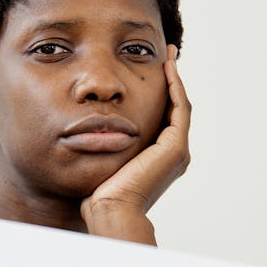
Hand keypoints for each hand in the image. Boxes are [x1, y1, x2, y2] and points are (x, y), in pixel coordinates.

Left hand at [81, 44, 191, 243]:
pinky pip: (178, 107)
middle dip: (170, 82)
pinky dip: (174, 86)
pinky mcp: (175, 146)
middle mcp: (173, 154)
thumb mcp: (103, 162)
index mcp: (159, 159)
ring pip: (179, 105)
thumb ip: (105, 147)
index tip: (150, 73)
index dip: (158, 95)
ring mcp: (177, 150)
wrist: (111, 210)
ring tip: (168, 56)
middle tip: (166, 58)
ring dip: (174, 79)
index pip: (161, 119)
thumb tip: (87, 134)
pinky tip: (166, 68)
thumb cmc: (99, 194)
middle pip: (174, 109)